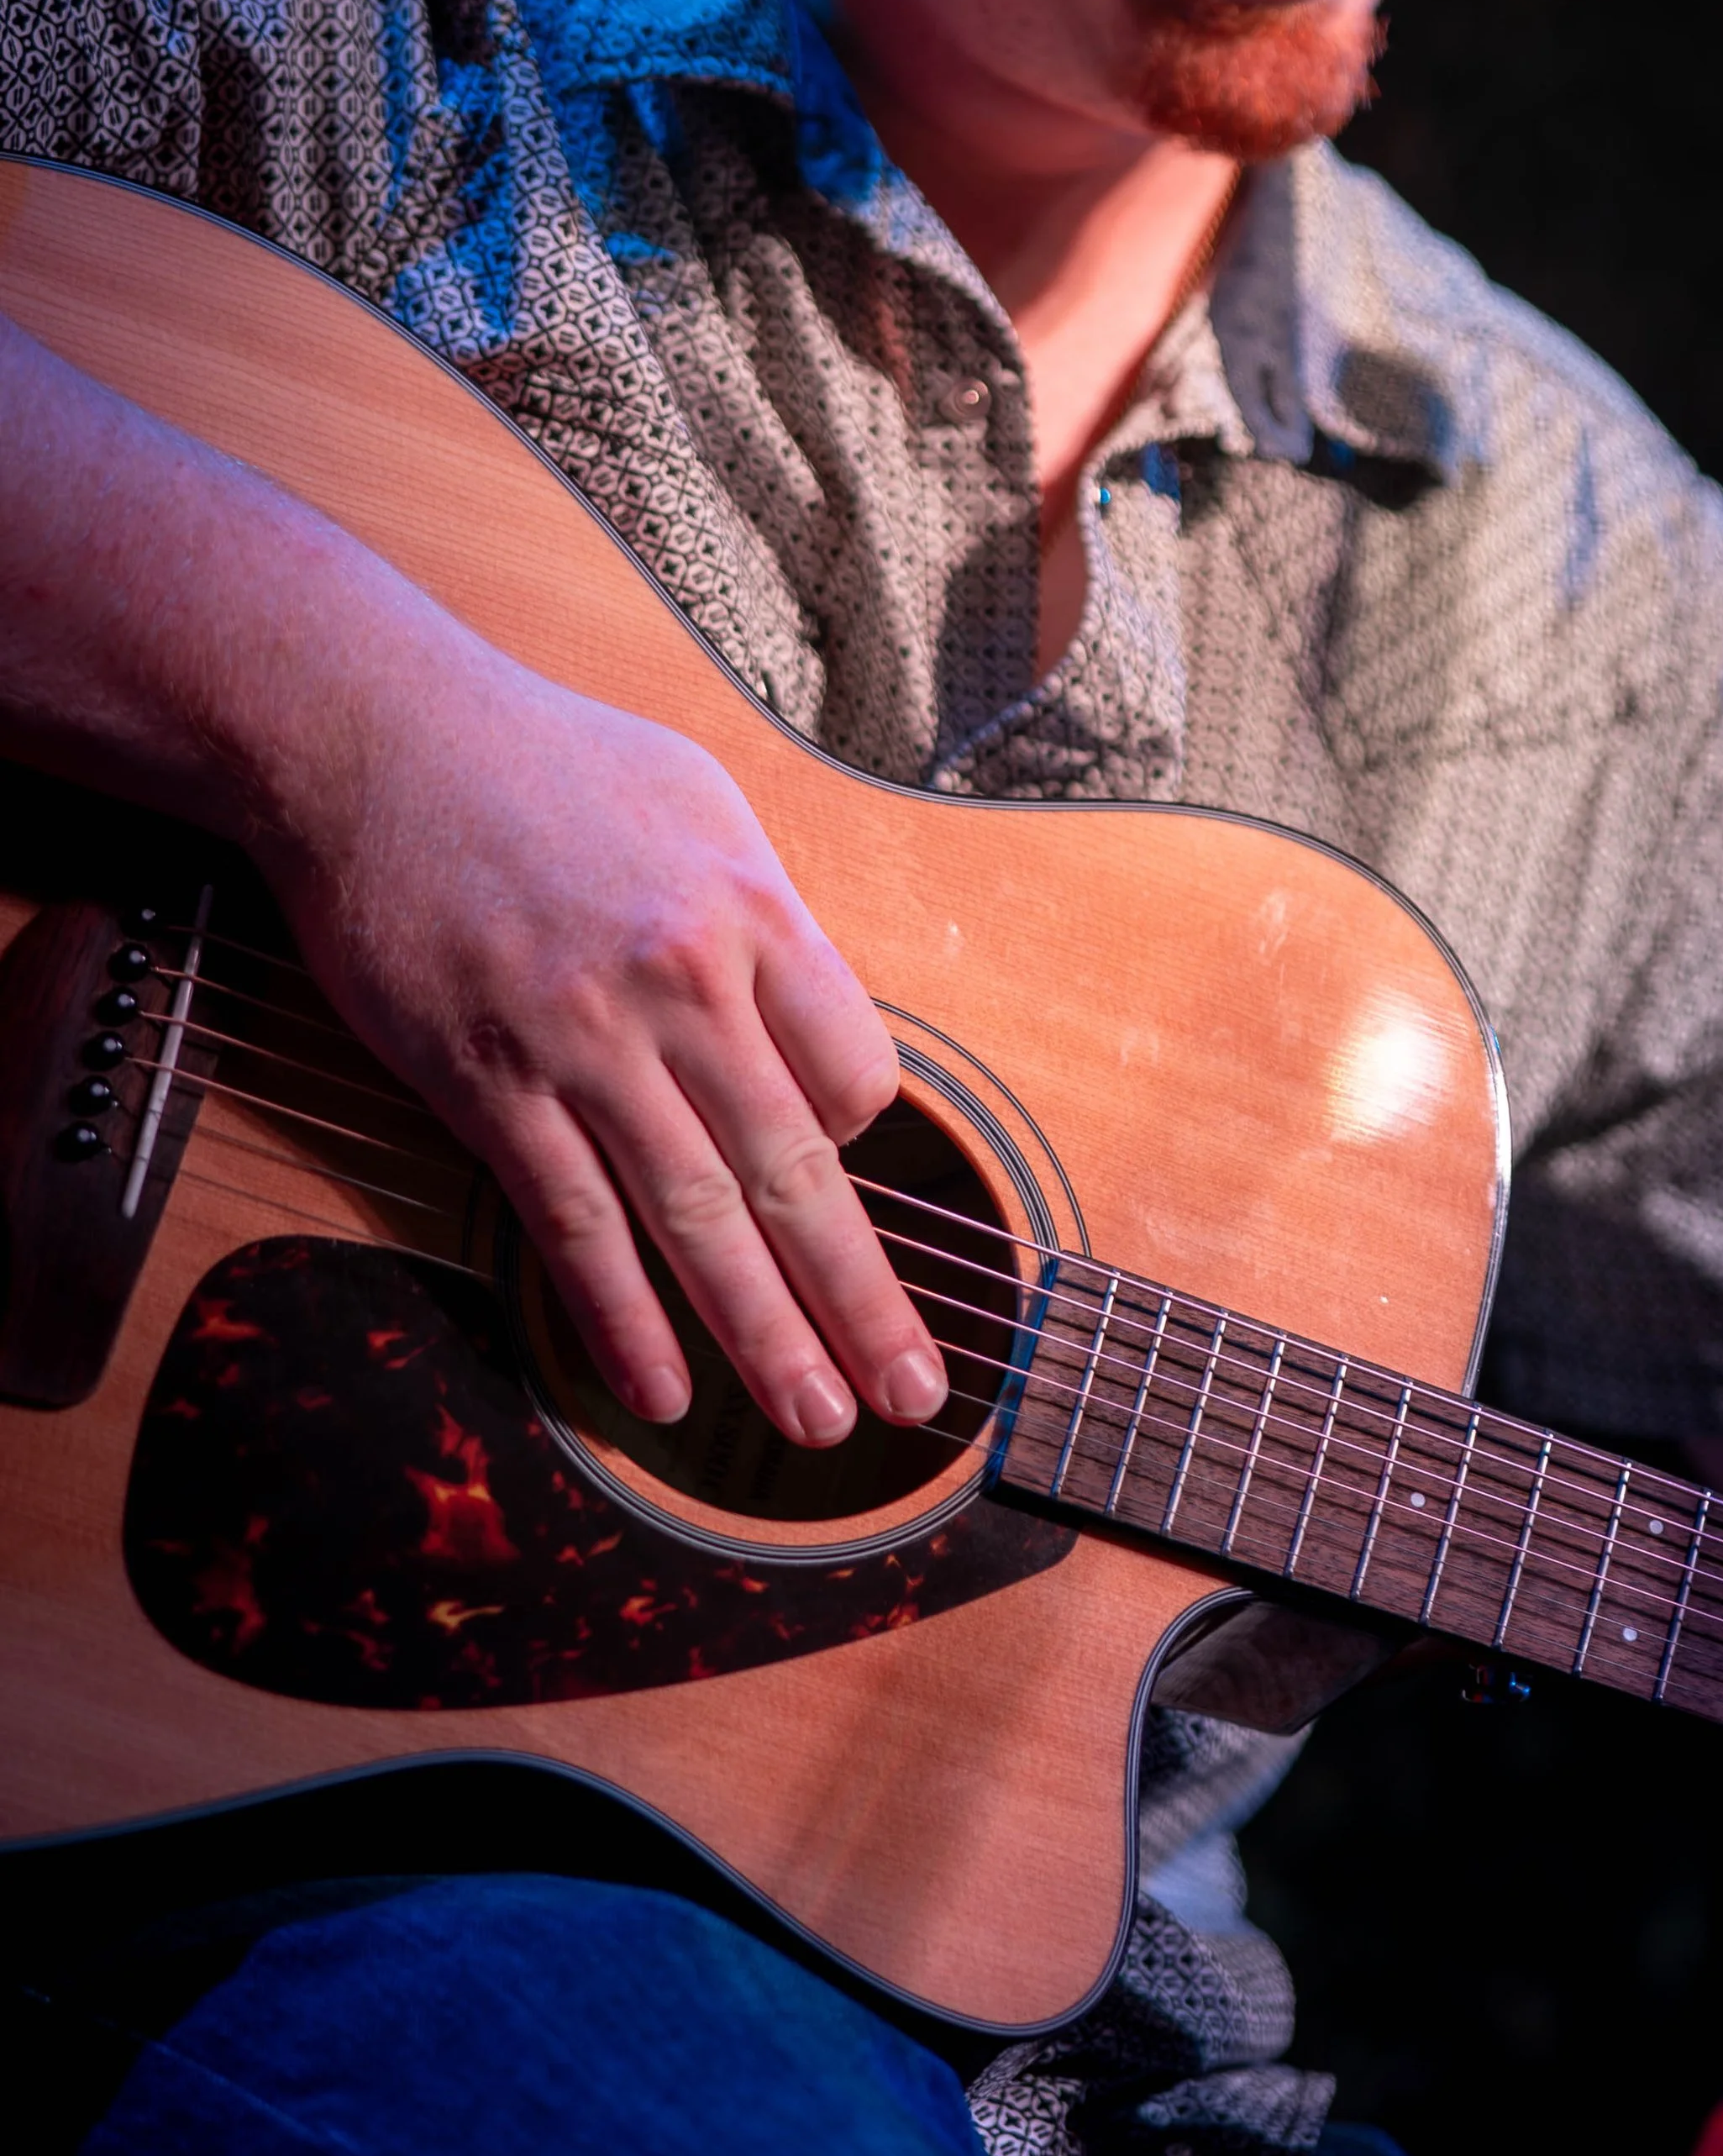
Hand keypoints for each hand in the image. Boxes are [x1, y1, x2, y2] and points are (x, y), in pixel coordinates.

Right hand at [265, 632, 939, 1442]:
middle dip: (862, 1300)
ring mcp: (581, 1042)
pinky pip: (571, 1224)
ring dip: (762, 1335)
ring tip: (816, 1421)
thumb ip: (760, 916)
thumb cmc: (543, 759)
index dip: (860, 1135)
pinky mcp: (486, 1083)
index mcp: (751, 910)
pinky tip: (660, 1391)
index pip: (856, 1071)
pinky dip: (619, 1319)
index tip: (843, 1165)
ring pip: (696, 1218)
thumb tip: (808, 1020)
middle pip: (798, 1170)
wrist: (375, 734)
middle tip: (913, 1396)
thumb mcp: (697, 801)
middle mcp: (683, 985)